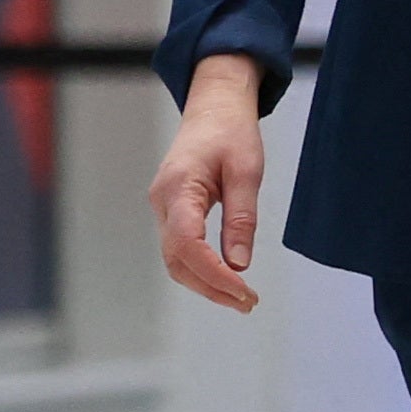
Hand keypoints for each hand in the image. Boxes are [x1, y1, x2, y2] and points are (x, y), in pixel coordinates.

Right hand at [151, 57, 267, 313]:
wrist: (213, 108)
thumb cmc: (231, 132)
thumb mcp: (246, 171)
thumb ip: (241, 218)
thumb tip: (240, 265)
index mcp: (179, 188)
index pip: (186, 244)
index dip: (213, 274)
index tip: (243, 291)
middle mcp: (162, 202)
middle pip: (176, 260)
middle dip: (211, 287)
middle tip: (248, 303)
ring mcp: (162, 208)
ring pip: (175, 259)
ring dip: (205, 283)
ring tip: (241, 298)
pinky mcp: (170, 211)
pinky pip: (179, 248)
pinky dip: (200, 269)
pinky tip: (226, 278)